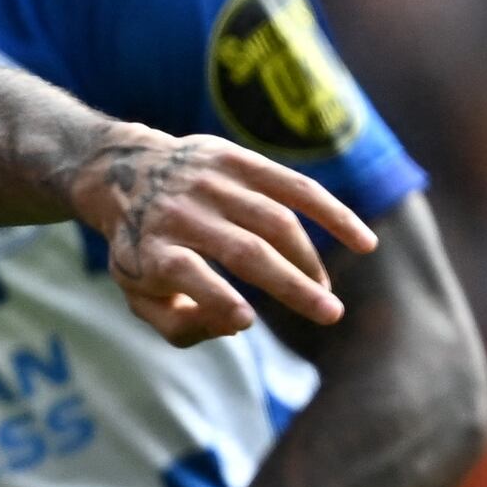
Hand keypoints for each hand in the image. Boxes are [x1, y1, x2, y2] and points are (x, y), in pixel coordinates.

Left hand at [69, 131, 374, 346]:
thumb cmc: (141, 249)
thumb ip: (180, 325)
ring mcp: (211, 183)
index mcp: (152, 249)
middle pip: (243, 251)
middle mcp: (181, 213)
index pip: (185, 273)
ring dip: (308, 261)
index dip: (215, 297)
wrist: (124, 172)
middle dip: (290, 284)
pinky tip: (363, 242)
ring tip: (323, 294)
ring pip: (275, 221)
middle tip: (330, 315)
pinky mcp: (237, 160)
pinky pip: (295, 186)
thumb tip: (237, 326)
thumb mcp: (138, 295)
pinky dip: (332, 212)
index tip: (246, 321)